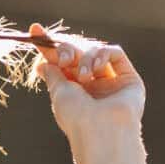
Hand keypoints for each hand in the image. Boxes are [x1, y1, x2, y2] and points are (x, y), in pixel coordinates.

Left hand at [28, 22, 145, 142]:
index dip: (48, 47)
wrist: (101, 132)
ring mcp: (111, 82)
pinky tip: (97, 68)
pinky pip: (115, 53)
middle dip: (67, 50)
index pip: (61, 63)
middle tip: (63, 59)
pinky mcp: (129, 79)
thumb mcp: (58, 92)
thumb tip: (43, 62)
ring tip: (83, 76)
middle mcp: (92, 86)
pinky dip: (103, 54)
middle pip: (77, 54)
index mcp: (74, 92)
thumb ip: (53, 73)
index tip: (35, 31)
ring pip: (95, 52)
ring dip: (85, 58)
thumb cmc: (77, 117)